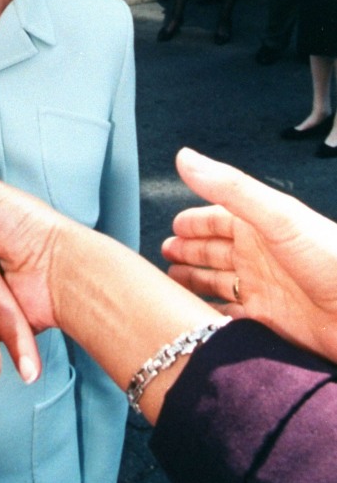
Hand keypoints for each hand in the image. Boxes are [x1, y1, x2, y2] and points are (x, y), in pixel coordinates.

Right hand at [162, 148, 336, 362]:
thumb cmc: (331, 259)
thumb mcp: (277, 216)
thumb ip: (229, 187)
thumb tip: (184, 158)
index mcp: (258, 227)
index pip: (216, 219)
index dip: (194, 223)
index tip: (172, 226)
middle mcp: (258, 257)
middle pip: (213, 252)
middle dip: (188, 252)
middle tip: (163, 257)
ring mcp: (262, 290)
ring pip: (218, 284)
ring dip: (195, 283)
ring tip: (170, 286)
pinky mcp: (267, 324)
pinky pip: (229, 319)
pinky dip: (211, 317)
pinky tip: (196, 319)